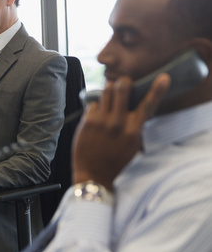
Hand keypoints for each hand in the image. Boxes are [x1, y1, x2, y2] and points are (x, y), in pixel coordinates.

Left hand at [72, 73, 170, 189]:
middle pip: (122, 89)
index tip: (163, 77)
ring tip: (110, 96)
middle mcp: (118, 124)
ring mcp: (101, 121)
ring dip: (109, 90)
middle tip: (122, 83)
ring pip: (106, 92)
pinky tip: (97, 116)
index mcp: (133, 131)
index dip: (157, 90)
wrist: (94, 174)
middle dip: (123, 82)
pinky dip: (96, 107)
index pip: (148, 106)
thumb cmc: (115, 160)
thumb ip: (135, 126)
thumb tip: (136, 108)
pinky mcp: (87, 122)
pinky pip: (93, 104)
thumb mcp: (133, 145)